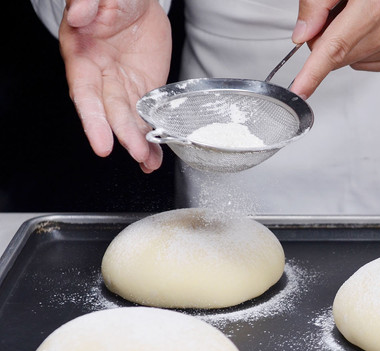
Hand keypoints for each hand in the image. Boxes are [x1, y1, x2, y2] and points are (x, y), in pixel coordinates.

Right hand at [58, 0, 171, 172]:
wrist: (137, 0)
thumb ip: (88, 4)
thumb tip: (79, 15)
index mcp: (82, 56)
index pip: (85, 94)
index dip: (93, 120)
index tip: (102, 142)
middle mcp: (101, 77)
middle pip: (110, 112)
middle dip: (124, 135)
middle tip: (138, 152)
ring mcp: (123, 86)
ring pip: (129, 120)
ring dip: (138, 143)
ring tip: (149, 161)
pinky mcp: (144, 89)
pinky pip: (146, 116)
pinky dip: (151, 137)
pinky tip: (156, 156)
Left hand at [290, 0, 379, 98]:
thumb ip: (319, 2)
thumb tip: (303, 34)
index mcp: (377, 7)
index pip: (335, 47)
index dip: (313, 72)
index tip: (300, 90)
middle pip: (339, 56)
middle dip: (330, 38)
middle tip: (342, 13)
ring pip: (353, 61)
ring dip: (351, 42)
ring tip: (368, 14)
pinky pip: (370, 63)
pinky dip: (367, 47)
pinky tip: (379, 26)